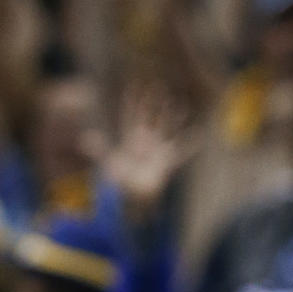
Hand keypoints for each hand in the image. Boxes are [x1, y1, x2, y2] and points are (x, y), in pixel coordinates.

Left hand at [102, 83, 197, 223]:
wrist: (133, 197)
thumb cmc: (119, 182)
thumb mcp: (108, 163)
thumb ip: (98, 150)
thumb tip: (85, 140)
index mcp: (130, 139)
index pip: (131, 115)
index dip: (133, 101)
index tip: (134, 86)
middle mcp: (145, 143)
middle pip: (150, 118)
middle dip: (154, 103)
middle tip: (158, 87)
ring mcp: (156, 151)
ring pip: (166, 129)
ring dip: (172, 118)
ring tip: (179, 104)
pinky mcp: (166, 162)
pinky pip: (182, 151)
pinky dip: (192, 144)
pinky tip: (201, 134)